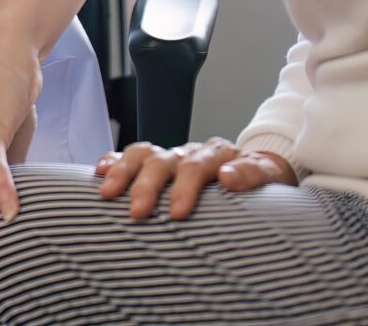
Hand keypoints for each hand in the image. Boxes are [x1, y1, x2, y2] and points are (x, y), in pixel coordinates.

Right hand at [93, 138, 295, 219]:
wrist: (256, 172)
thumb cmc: (260, 183)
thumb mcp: (268, 177)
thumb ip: (251, 175)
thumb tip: (227, 177)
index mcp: (217, 154)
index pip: (197, 166)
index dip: (184, 188)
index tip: (176, 213)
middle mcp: (189, 152)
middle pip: (164, 161)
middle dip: (147, 186)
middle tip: (138, 213)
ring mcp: (170, 156)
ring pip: (142, 154)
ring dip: (123, 172)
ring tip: (108, 194)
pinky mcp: (155, 163)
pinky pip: (129, 155)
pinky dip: (113, 161)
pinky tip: (99, 171)